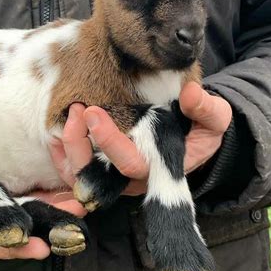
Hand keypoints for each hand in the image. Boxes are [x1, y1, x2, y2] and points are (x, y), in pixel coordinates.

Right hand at [0, 151, 84, 259]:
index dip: (11, 246)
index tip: (36, 246)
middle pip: (19, 233)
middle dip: (46, 230)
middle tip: (73, 230)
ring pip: (32, 215)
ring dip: (56, 212)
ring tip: (81, 206)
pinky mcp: (8, 193)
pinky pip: (32, 197)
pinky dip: (51, 196)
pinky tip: (71, 189)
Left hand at [50, 82, 231, 193]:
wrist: (189, 136)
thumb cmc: (199, 129)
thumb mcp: (215, 119)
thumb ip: (207, 110)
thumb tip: (191, 94)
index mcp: (158, 168)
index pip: (129, 163)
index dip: (109, 142)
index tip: (93, 112)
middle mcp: (131, 177)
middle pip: (97, 173)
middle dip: (80, 144)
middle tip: (77, 111)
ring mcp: (114, 175)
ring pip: (81, 174)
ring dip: (69, 146)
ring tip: (70, 114)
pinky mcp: (103, 169)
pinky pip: (74, 170)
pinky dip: (61, 154)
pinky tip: (56, 132)